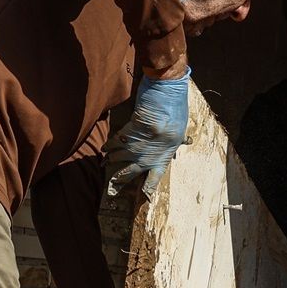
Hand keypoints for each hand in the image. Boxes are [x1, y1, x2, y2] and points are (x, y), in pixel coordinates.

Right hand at [106, 70, 190, 197]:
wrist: (167, 89)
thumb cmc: (176, 108)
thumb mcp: (181, 128)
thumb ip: (177, 139)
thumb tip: (183, 143)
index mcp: (165, 154)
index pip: (155, 178)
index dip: (147, 189)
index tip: (141, 198)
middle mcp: (151, 152)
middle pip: (131, 172)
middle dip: (120, 181)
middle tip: (112, 191)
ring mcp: (139, 142)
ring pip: (120, 157)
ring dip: (111, 160)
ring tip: (105, 164)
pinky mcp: (130, 130)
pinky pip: (116, 142)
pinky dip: (109, 145)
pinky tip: (103, 148)